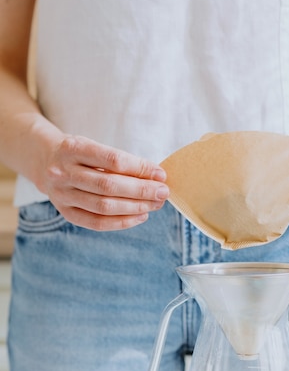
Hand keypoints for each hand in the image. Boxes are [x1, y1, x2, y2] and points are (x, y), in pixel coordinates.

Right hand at [37, 134, 168, 230]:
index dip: (139, 169)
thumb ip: (122, 161)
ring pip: (104, 206)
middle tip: (162, 193)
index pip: (112, 160)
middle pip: (108, 186)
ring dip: (135, 207)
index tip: (160, 174)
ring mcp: (61, 194)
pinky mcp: (65, 212)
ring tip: (155, 204)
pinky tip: (140, 216)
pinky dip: (122, 222)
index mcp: (73, 148)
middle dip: (141, 191)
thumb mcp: (96, 147)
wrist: (44, 161)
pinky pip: (97, 223)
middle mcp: (63, 172)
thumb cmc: (80, 154)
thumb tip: (156, 177)